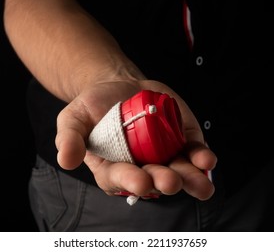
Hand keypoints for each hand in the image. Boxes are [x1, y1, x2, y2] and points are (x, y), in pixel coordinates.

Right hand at [55, 80, 216, 199]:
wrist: (119, 88)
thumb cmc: (93, 106)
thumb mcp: (73, 118)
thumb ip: (69, 138)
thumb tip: (67, 160)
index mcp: (113, 168)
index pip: (121, 179)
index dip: (131, 181)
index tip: (141, 182)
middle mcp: (141, 168)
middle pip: (154, 179)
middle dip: (164, 181)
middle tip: (171, 181)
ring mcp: (164, 156)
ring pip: (180, 172)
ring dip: (191, 178)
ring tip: (201, 184)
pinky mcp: (181, 141)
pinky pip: (194, 152)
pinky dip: (201, 156)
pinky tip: (206, 159)